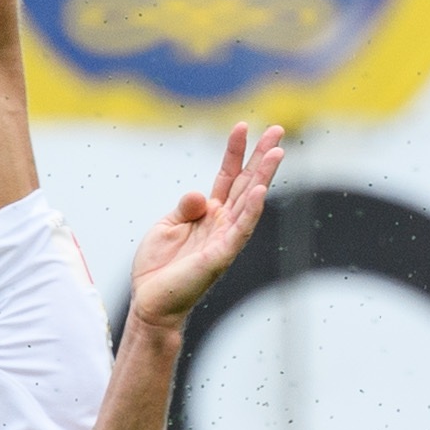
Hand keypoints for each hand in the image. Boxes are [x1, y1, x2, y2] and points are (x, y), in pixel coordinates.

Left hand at [126, 123, 283, 332]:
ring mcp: (225, 238)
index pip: (227, 176)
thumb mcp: (167, 226)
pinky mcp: (220, 256)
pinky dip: (251, 210)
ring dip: (264, 177)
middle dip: (262, 156)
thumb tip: (200, 194)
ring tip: (277, 152)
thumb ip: (186, 207)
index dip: (235, 151)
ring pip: (250, 202)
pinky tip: (260, 191)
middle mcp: (222, 223)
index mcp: (209, 213)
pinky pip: (240, 230)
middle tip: (278, 130)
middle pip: (247, 183)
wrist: (151, 303)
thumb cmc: (158, 267)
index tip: (243, 125)